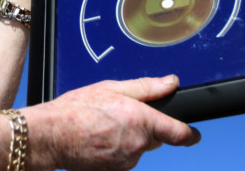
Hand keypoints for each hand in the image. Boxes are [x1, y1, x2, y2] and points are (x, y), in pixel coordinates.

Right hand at [24, 75, 200, 170]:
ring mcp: (127, 161)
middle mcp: (138, 144)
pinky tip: (98, 141)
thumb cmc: (76, 111)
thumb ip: (146, 87)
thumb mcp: (112, 87)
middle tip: (120, 117)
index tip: (193, 134)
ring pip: (137, 149)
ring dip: (128, 140)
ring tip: (102, 127)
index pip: (179, 132)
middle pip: (154, 138)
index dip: (189, 134)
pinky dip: (116, 151)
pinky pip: (124, 160)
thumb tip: (170, 83)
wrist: (51, 136)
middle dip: (145, 129)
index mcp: (142, 120)